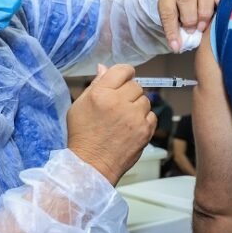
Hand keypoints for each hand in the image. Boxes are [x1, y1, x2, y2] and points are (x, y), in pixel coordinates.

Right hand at [67, 64, 156, 185]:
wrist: (91, 165)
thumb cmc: (83, 135)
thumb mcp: (80, 106)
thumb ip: (95, 85)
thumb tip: (104, 67)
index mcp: (101, 93)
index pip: (122, 70)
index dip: (124, 74)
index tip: (123, 81)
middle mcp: (119, 102)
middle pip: (136, 85)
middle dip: (129, 93)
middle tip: (119, 106)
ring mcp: (134, 117)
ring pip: (145, 100)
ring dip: (137, 107)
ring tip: (124, 119)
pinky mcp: (144, 130)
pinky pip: (152, 116)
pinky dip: (144, 120)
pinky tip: (131, 128)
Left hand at [159, 0, 222, 52]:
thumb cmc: (180, 10)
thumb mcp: (173, 18)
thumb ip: (175, 30)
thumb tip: (178, 47)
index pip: (167, 9)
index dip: (171, 29)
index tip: (176, 45)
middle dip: (189, 18)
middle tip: (191, 30)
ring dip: (204, 13)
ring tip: (202, 27)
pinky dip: (219, 7)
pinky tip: (217, 18)